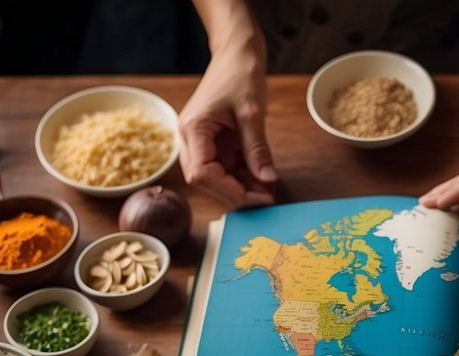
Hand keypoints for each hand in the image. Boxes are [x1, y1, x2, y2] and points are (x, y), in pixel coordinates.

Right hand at [178, 37, 276, 207]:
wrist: (237, 54)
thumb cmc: (240, 74)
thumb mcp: (252, 114)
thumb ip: (257, 149)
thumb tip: (267, 181)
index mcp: (193, 129)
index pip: (202, 172)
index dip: (228, 189)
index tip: (256, 196)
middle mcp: (190, 138)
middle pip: (205, 180)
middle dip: (235, 192)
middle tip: (266, 198)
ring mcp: (200, 141)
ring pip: (216, 178)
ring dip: (241, 187)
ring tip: (269, 190)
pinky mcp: (213, 142)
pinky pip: (225, 167)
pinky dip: (243, 176)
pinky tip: (263, 179)